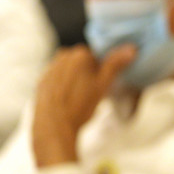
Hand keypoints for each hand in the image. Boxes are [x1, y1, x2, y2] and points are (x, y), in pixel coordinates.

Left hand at [32, 44, 136, 166]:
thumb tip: (132, 48)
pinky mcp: (41, 82)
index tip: (102, 85)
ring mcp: (49, 69)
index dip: (102, 72)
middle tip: (92, 94)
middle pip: (83, 63)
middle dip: (89, 75)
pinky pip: (58, 80)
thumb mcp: (103, 85)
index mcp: (79, 54)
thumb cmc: (80, 105)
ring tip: (80, 99)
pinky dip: (64, 88)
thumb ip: (116, 64)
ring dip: (77, 81)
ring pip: (70, 72)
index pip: (97, 57)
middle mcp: (62, 57)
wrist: (52, 126)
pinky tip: (68, 101)